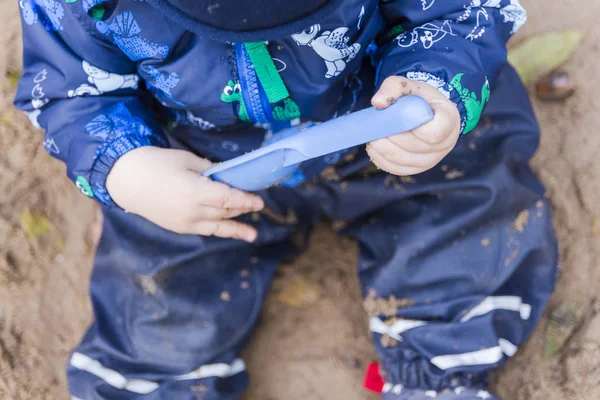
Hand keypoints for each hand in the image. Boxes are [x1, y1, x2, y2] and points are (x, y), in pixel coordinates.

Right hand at [106, 147, 263, 241]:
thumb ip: (210, 170)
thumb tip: (227, 176)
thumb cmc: (156, 163)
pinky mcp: (178, 228)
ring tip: (252, 235)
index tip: (260, 201)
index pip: (228, 198)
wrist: (125, 180)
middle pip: (225, 211)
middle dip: (242, 209)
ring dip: (236, 228)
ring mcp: (185, 222)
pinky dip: (218, 230)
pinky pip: (204, 230)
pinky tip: (229, 231)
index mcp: (195, 191)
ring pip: (217, 226)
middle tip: (257, 207)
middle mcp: (192, 211)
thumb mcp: (186, 160)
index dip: (246, 200)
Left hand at [367, 76, 460, 175]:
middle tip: (374, 129)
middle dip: (390, 139)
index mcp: (449, 120)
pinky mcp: (418, 168)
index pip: (433, 133)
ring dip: (383, 150)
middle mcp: (445, 144)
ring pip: (404, 161)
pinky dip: (382, 160)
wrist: (426, 111)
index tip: (396, 116)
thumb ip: (394, 87)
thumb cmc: (419, 98)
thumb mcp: (409, 85)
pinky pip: (398, 169)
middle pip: (414, 148)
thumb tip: (378, 103)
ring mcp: (432, 159)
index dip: (411, 127)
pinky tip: (374, 148)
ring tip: (372, 138)